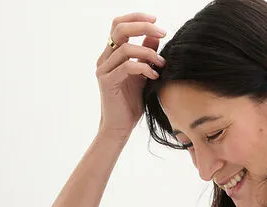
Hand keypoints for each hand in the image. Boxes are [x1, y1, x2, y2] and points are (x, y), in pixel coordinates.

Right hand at [95, 12, 166, 136]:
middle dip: (143, 26)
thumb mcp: (142, 75)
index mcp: (111, 54)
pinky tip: (154, 76)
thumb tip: (156, 36)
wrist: (120, 128)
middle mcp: (105, 59)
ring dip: (148, 53)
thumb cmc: (131, 104)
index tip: (156, 21)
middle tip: (162, 32)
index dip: (136, 18)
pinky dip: (144, 68)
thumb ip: (146, 55)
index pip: (119, 25)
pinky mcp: (108, 82)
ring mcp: (104, 70)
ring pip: (126, 48)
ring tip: (162, 64)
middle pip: (120, 29)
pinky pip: (127, 67)